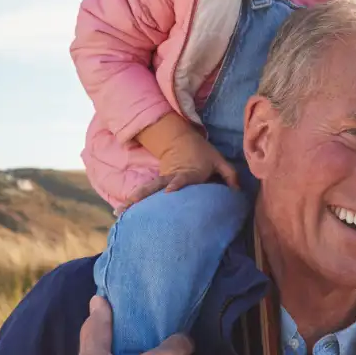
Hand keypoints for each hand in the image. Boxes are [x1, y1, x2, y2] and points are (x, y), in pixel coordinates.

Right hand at [123, 117, 239, 207]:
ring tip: (119, 213)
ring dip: (132, 201)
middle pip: (155, 186)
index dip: (176, 184)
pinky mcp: (157, 185)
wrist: (180, 140)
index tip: (169, 192)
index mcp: (188, 172)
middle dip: (143, 195)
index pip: (181, 179)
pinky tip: (121, 214)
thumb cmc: (203, 154)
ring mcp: (162, 181)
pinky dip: (133, 203)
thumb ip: (230, 175)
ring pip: (146, 191)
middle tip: (131, 204)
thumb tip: (236, 193)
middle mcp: (171, 177)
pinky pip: (146, 195)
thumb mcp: (219, 161)